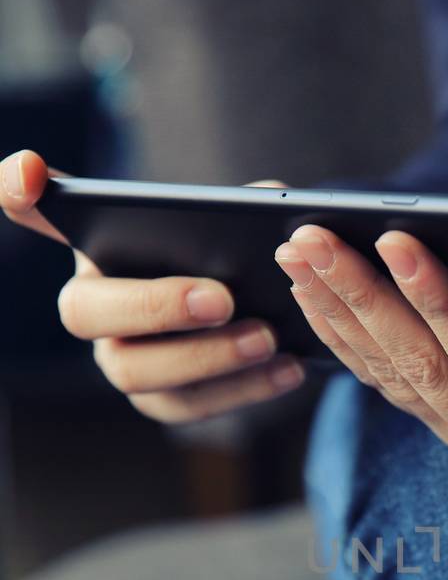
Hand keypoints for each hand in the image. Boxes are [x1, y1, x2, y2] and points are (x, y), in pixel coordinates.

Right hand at [1, 149, 304, 422]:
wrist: (259, 310)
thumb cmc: (228, 251)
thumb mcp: (231, 219)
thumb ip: (236, 202)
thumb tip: (271, 199)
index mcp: (93, 244)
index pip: (32, 210)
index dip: (19, 191)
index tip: (31, 173)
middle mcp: (90, 306)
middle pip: (88, 314)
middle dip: (156, 306)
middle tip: (222, 298)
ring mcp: (117, 359)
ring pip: (137, 373)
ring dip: (207, 358)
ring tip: (268, 339)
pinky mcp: (158, 399)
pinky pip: (189, 406)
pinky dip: (243, 390)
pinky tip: (289, 369)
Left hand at [277, 221, 447, 490]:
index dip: (440, 302)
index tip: (394, 238)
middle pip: (425, 373)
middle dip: (364, 301)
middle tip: (310, 240)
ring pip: (394, 378)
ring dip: (339, 312)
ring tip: (296, 253)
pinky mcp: (445, 426)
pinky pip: (384, 381)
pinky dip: (344, 332)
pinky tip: (309, 287)